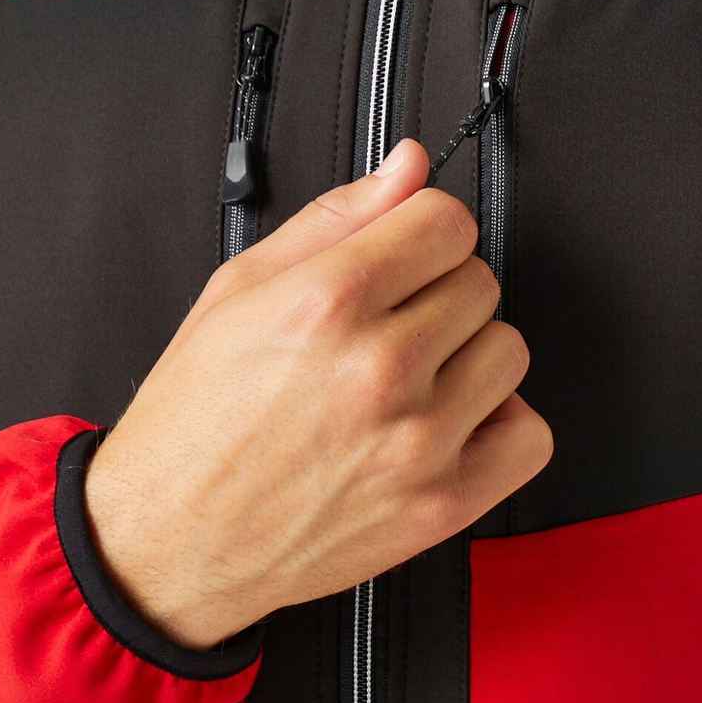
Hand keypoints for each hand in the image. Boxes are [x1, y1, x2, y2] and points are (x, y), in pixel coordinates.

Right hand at [83, 138, 552, 650]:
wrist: (173, 536)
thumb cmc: (194, 422)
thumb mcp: (238, 292)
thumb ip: (335, 218)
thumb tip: (407, 166)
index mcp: (328, 302)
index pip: (446, 221)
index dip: (425, 231)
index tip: (409, 252)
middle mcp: (379, 368)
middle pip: (480, 282)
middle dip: (438, 292)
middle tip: (389, 325)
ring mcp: (417, 440)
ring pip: (508, 351)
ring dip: (467, 356)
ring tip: (411, 378)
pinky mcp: (440, 503)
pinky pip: (529, 436)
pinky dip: (499, 423)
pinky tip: (450, 423)